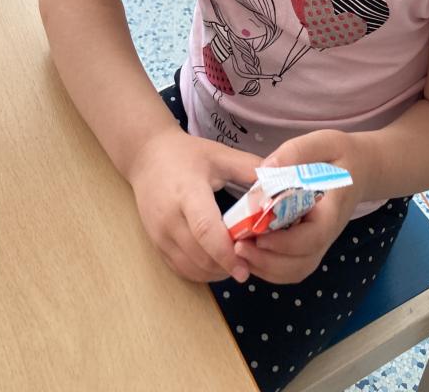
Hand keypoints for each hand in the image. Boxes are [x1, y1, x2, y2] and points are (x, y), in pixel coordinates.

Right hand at [129, 129, 262, 283]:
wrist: (147, 157)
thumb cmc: (187, 155)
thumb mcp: (220, 155)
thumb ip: (249, 168)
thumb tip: (281, 181)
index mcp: (187, 192)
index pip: (204, 229)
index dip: (226, 252)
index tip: (246, 268)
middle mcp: (169, 218)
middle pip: (199, 255)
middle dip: (227, 266)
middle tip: (253, 264)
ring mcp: (159, 234)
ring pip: (190, 267)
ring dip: (216, 272)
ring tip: (238, 263)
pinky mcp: (156, 244)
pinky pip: (180, 268)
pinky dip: (201, 272)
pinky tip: (219, 264)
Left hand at [233, 129, 369, 284]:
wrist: (361, 169)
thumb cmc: (341, 155)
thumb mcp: (324, 142)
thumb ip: (296, 153)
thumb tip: (266, 170)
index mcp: (331, 209)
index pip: (313, 236)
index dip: (285, 243)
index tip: (258, 235)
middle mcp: (327, 233)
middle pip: (301, 263)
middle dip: (268, 261)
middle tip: (238, 247)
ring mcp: (319, 243)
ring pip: (294, 271)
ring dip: (266, 268)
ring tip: (240, 252)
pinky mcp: (309, 245)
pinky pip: (291, 268)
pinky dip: (269, 268)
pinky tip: (250, 252)